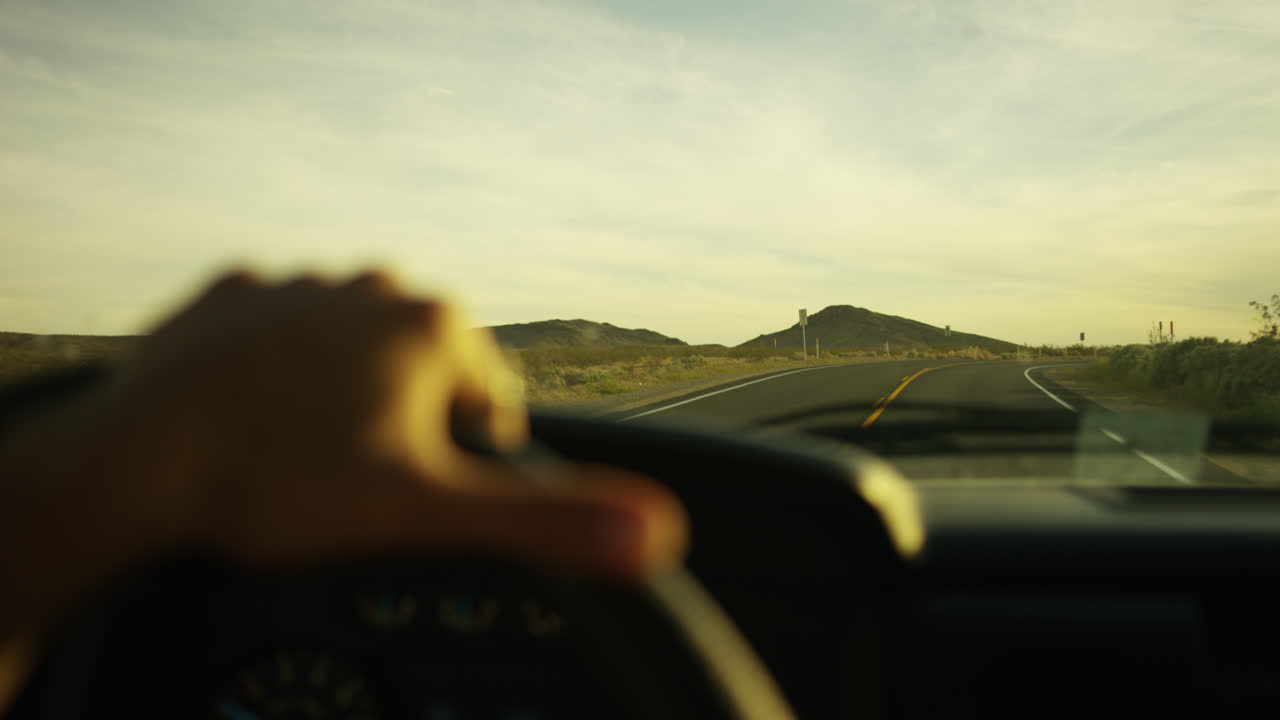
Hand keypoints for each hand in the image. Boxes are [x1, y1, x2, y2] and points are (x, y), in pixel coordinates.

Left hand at [103, 270, 686, 579]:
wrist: (134, 463)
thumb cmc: (278, 482)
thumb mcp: (429, 515)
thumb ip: (546, 523)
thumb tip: (655, 531)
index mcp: (430, 328)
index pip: (489, 390)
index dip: (474, 446)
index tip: (439, 483)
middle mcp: (370, 287)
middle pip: (423, 359)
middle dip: (411, 413)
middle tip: (369, 475)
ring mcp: (296, 286)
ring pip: (354, 338)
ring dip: (349, 384)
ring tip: (312, 447)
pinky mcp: (230, 296)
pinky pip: (280, 328)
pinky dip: (281, 365)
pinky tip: (260, 409)